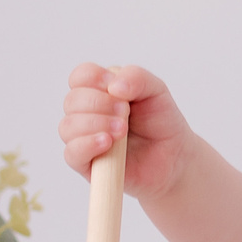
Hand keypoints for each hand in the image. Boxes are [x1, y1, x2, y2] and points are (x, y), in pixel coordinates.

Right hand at [60, 63, 193, 199]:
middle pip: (72, 101)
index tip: (115, 87)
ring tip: (122, 130)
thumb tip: (113, 86)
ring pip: (68, 126)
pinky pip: (71, 153)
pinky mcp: (86, 164)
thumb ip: (137, 78)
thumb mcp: (157, 91)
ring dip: (95, 124)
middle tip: (126, 113)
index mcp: (100, 90)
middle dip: (100, 104)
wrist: (173, 158)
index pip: (80, 77)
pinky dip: (87, 144)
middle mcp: (87, 113)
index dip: (93, 78)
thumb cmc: (161, 123)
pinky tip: (107, 143)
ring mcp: (84, 138)